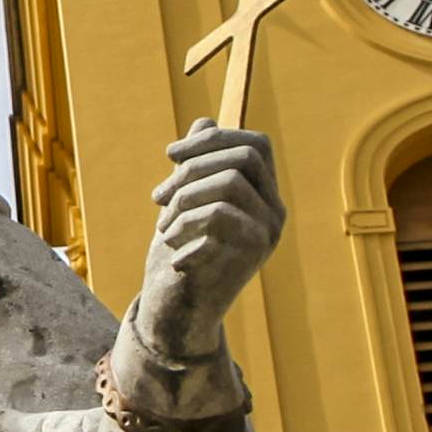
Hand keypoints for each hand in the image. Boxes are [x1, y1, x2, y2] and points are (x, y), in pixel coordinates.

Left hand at [128, 120, 285, 361]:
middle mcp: (274, 213)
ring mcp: (267, 234)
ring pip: (228, 185)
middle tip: (157, 198)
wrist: (180, 310)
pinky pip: (217, 220)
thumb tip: (203, 121)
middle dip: (190, 170)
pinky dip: (186, 234)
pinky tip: (175, 257)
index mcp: (263, 196)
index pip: (256, 145)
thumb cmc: (182, 251)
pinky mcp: (252, 256)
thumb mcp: (186, 202)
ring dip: (183, 202)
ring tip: (162, 230)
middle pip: (242, 159)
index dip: (214, 140)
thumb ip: (198, 166)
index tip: (170, 155)